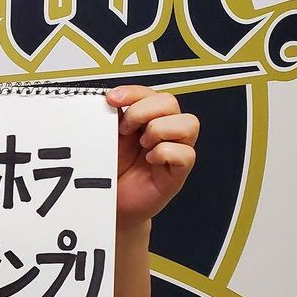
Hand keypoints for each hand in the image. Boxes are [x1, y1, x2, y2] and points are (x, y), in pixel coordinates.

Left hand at [106, 85, 197, 227]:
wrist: (110, 204)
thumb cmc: (110, 171)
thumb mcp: (107, 139)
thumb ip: (112, 118)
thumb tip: (110, 100)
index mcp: (146, 119)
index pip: (150, 93)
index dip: (133, 92)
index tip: (111, 99)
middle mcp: (164, 131)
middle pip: (170, 101)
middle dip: (143, 111)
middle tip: (125, 129)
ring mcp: (175, 150)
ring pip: (189, 123)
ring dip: (160, 130)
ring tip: (143, 145)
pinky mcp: (179, 172)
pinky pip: (186, 153)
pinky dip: (165, 153)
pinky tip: (150, 160)